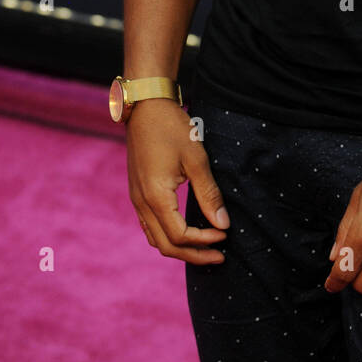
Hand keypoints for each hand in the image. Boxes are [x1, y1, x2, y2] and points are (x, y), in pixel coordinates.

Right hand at [125, 99, 229, 263]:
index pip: (180, 236)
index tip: (225, 236)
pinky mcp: (137, 191)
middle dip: (193, 254)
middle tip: (219, 255)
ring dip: (180, 247)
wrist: (145, 106)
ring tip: (204, 247)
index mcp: (156, 197)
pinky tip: (186, 230)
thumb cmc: (172, 128)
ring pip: (155, 238)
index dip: (204, 241)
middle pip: (165, 245)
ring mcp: (136, 198)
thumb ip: (209, 194)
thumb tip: (223, 224)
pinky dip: (168, 235)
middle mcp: (141, 203)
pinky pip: (150, 225)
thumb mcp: (196, 159)